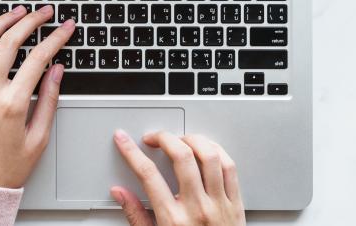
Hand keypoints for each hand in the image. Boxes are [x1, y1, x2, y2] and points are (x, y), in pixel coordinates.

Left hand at [0, 5, 73, 187]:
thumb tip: (57, 69)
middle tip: (44, 12)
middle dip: (31, 20)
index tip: (66, 27)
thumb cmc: (7, 167)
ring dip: (0, 22)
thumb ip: (49, 99)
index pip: (39, 58)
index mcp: (13, 104)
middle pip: (10, 42)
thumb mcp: (39, 137)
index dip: (56, 37)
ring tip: (16, 12)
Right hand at [111, 130, 244, 225]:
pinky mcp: (236, 203)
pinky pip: (229, 167)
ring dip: (192, 139)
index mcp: (173, 220)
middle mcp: (197, 209)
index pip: (148, 175)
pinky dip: (216, 151)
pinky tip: (206, 149)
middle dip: (164, 138)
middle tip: (153, 137)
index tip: (124, 140)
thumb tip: (120, 193)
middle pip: (181, 157)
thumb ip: (136, 215)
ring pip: (209, 156)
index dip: (132, 152)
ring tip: (180, 139)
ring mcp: (219, 204)